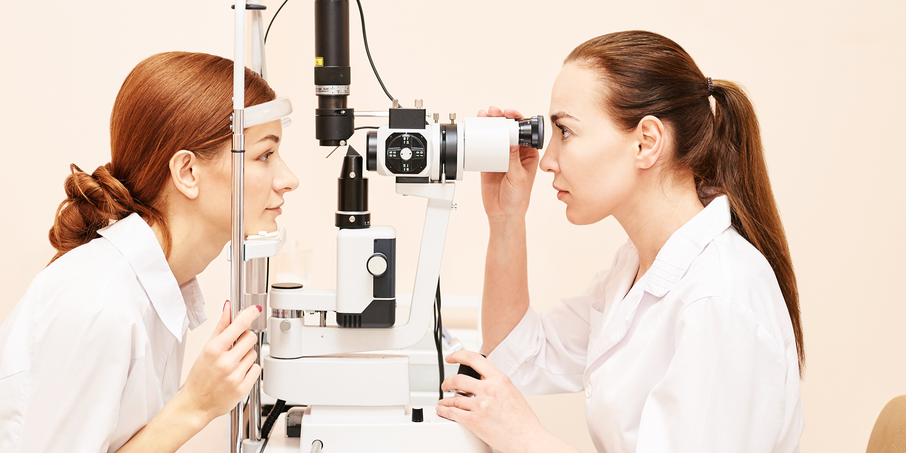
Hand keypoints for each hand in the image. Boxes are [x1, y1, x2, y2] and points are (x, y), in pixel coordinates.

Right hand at [178, 301, 261, 422]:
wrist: (195, 404)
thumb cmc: (199, 377)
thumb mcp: (206, 349)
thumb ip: (221, 327)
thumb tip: (229, 307)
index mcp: (214, 350)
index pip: (239, 325)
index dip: (249, 314)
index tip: (255, 309)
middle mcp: (225, 362)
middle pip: (251, 338)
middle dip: (245, 340)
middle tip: (236, 347)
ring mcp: (235, 376)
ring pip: (254, 354)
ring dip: (246, 357)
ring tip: (233, 365)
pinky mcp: (243, 388)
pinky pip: (256, 369)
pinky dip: (250, 370)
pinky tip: (238, 374)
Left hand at [436, 350, 547, 451]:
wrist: (527, 438)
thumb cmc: (522, 419)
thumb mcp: (511, 391)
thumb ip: (495, 382)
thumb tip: (481, 379)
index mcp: (499, 379)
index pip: (474, 359)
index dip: (458, 355)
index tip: (451, 357)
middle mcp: (488, 390)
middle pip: (457, 380)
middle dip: (447, 383)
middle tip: (445, 385)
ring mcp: (480, 405)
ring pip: (453, 398)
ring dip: (445, 400)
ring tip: (444, 401)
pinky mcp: (474, 421)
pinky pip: (453, 413)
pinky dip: (445, 411)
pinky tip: (443, 410)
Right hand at [479, 106, 539, 225]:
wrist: (503, 213)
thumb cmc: (518, 198)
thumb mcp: (518, 177)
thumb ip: (514, 160)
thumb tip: (511, 142)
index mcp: (528, 154)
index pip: (523, 132)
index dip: (517, 120)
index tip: (509, 114)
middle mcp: (515, 153)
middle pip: (507, 130)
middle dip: (500, 118)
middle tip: (493, 112)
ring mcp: (501, 157)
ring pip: (495, 136)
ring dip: (489, 125)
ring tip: (483, 116)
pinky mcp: (488, 163)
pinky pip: (483, 147)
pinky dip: (479, 138)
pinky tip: (475, 131)